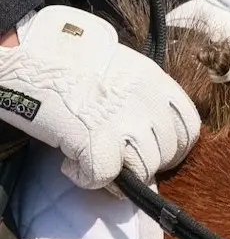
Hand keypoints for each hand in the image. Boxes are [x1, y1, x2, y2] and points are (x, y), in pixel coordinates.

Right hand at [0, 5, 200, 188]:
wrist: (30, 60)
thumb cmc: (72, 66)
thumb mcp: (125, 70)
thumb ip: (146, 97)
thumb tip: (158, 135)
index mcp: (156, 82)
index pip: (189, 128)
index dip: (173, 146)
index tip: (155, 150)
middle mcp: (146, 102)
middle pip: (167, 153)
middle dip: (145, 162)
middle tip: (119, 157)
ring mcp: (123, 122)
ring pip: (143, 169)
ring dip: (120, 173)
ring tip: (95, 159)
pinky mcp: (94, 140)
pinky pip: (104, 176)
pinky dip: (88, 179)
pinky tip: (74, 167)